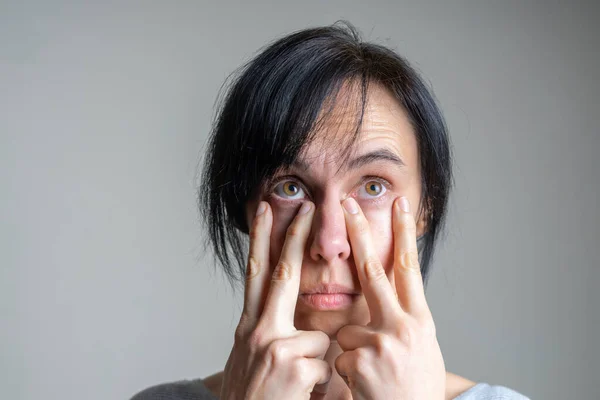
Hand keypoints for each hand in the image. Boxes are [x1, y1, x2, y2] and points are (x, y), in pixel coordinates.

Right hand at [219, 201, 331, 399]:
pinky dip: (319, 385)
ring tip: (296, 388)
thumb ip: (266, 333)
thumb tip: (285, 316)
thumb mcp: (249, 360)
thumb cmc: (249, 398)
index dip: (260, 239)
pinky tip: (300, 396)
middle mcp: (257, 331)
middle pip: (281, 274)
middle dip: (295, 237)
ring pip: (318, 337)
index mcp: (248, 328)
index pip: (255, 273)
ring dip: (316, 366)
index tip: (264, 210)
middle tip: (306, 206)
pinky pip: (325, 364)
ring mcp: (274, 345)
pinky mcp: (292, 364)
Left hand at [334, 196, 445, 399]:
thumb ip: (404, 320)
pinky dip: (345, 372)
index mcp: (421, 322)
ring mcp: (380, 344)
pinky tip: (363, 388)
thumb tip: (390, 294)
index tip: (399, 204)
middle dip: (360, 234)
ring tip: (372, 377)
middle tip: (348, 203)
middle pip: (374, 271)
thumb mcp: (422, 350)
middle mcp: (403, 327)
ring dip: (352, 351)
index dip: (403, 235)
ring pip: (347, 329)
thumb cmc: (417, 390)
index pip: (409, 269)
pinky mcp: (359, 362)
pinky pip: (338, 357)